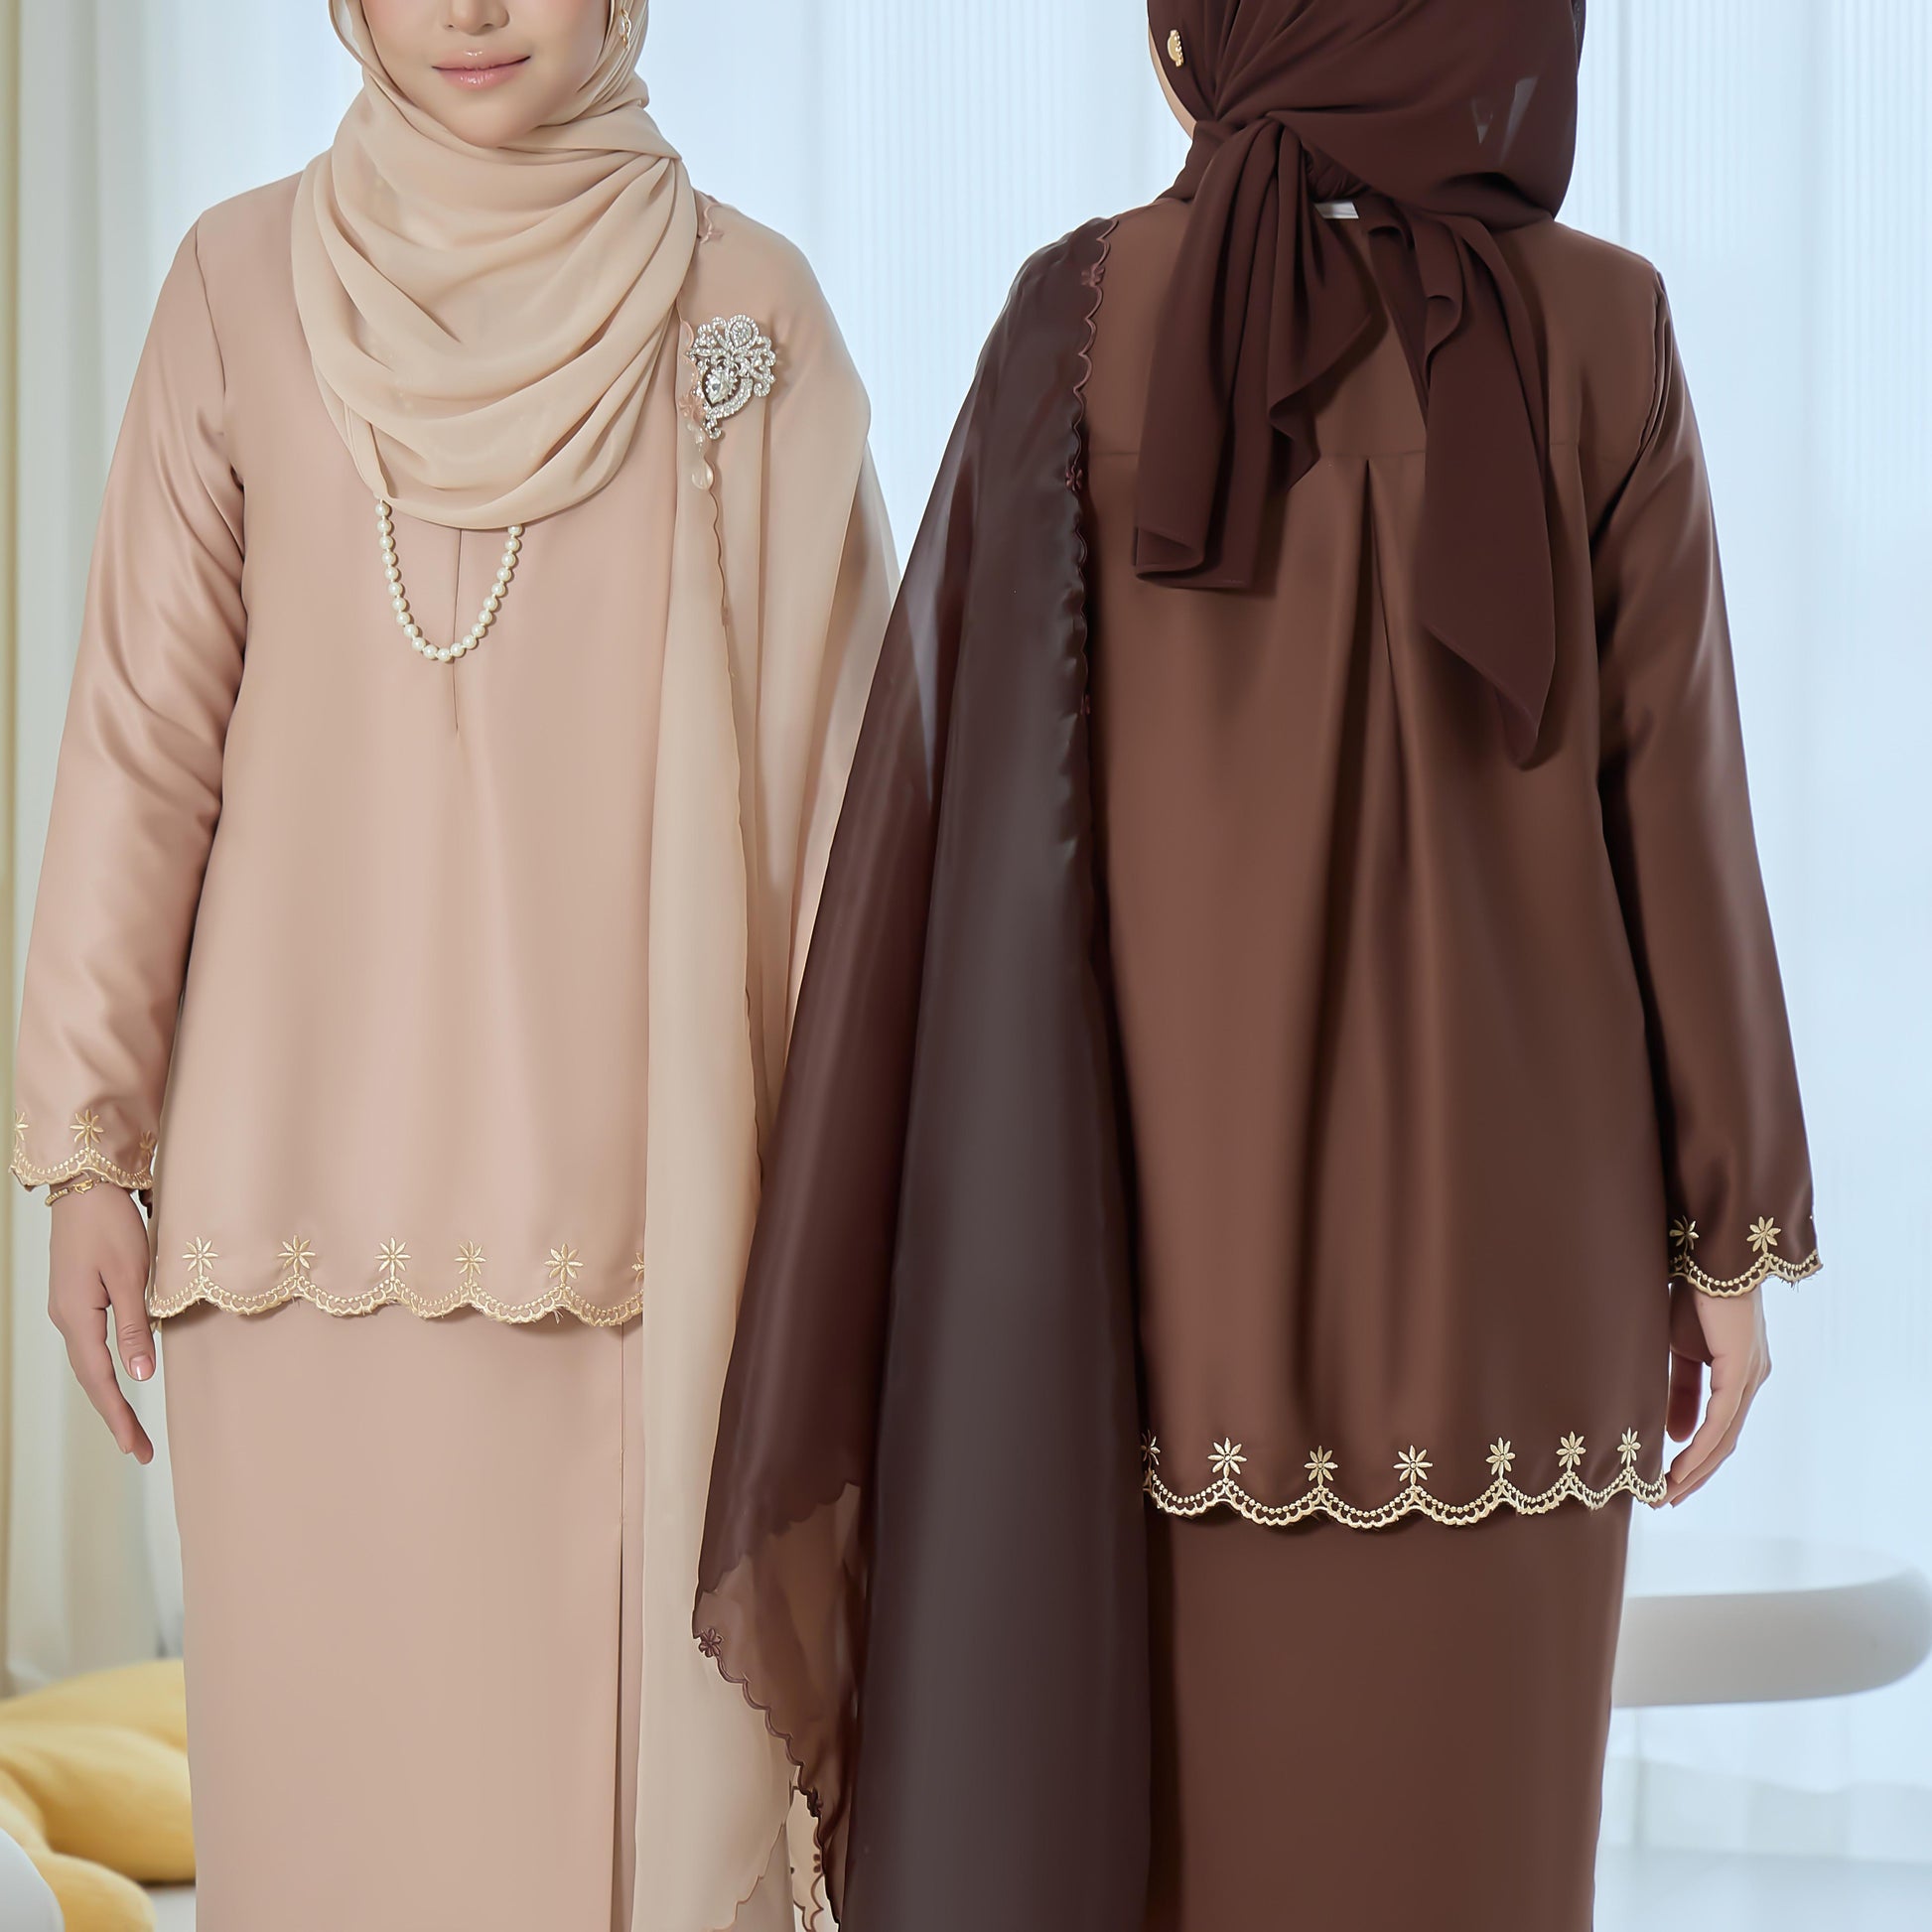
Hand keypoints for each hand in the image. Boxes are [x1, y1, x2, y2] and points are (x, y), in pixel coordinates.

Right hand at [48, 1185, 156, 1462]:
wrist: (84, 1184)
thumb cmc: (111, 1224)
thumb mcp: (129, 1275)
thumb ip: (134, 1326)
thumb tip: (139, 1375)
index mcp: (77, 1318)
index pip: (100, 1380)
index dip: (119, 1416)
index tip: (136, 1449)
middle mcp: (66, 1318)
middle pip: (91, 1378)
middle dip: (114, 1415)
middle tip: (138, 1450)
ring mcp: (67, 1307)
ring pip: (88, 1363)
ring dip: (109, 1395)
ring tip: (130, 1425)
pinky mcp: (75, 1296)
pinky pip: (89, 1344)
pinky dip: (104, 1368)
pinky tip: (119, 1376)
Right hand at [1664, 1280, 1770, 1504]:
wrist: (1706, 1256)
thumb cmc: (1689, 1292)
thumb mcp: (1675, 1347)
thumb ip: (1678, 1390)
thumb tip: (1674, 1434)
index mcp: (1735, 1371)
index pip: (1716, 1427)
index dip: (1692, 1457)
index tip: (1665, 1480)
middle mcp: (1749, 1379)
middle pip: (1723, 1441)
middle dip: (1693, 1474)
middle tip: (1664, 1499)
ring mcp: (1748, 1376)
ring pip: (1724, 1438)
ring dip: (1695, 1469)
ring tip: (1667, 1492)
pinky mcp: (1740, 1370)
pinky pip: (1721, 1420)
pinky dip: (1700, 1447)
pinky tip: (1681, 1465)